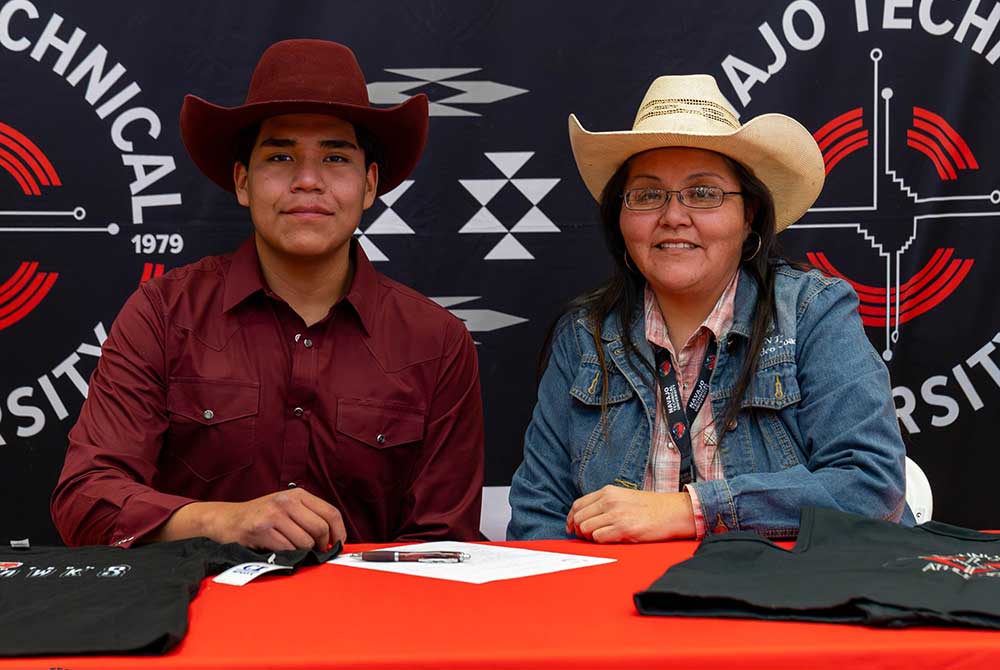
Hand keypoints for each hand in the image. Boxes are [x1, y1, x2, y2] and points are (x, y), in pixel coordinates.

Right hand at [156, 487, 346, 550]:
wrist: (225, 520)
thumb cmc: (260, 517)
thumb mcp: (286, 508)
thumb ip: (308, 517)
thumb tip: (334, 539)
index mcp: (298, 495)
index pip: (331, 513)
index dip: (339, 532)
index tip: (338, 545)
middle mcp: (286, 501)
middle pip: (320, 529)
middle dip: (321, 546)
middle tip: (315, 553)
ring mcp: (273, 514)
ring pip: (304, 542)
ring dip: (301, 553)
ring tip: (291, 550)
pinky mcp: (261, 529)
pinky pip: (287, 549)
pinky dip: (287, 556)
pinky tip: (278, 551)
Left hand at [565, 485, 695, 542]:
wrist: (672, 512)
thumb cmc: (650, 507)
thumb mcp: (623, 497)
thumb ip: (604, 503)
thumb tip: (584, 517)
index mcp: (608, 492)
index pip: (578, 505)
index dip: (571, 518)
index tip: (572, 527)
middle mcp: (609, 501)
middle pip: (579, 517)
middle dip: (579, 530)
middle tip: (586, 536)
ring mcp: (616, 515)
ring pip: (586, 528)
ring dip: (589, 537)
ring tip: (601, 538)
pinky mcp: (624, 529)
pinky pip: (598, 538)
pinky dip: (600, 542)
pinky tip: (611, 540)